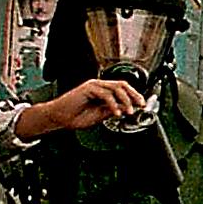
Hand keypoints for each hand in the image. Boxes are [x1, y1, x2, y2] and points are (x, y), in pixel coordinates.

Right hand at [14, 79, 144, 138]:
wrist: (60, 118)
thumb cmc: (76, 116)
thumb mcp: (101, 115)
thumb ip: (113, 110)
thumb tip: (127, 108)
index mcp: (103, 91)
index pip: (123, 88)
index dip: (134, 95)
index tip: (142, 104)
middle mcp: (99, 86)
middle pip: (122, 85)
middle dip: (134, 95)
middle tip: (140, 104)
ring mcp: (93, 86)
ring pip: (116, 88)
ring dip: (125, 100)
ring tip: (129, 111)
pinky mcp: (87, 89)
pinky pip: (105, 94)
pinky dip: (113, 104)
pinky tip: (116, 113)